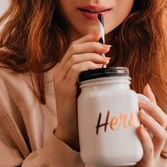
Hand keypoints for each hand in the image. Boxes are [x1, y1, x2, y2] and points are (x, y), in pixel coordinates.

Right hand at [52, 31, 109, 149]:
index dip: (86, 39)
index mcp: (63, 71)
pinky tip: (99, 68)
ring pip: (75, 57)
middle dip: (92, 45)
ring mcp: (60, 80)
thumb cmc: (81, 110)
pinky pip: (75, 69)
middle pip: (73, 49)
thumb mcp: (85, 89)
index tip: (99, 35)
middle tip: (107, 48)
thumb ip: (90, 76)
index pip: (73, 48)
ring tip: (106, 59)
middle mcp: (59, 73)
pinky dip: (88, 65)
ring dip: (93, 55)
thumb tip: (105, 64)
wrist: (71, 131)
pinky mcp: (65, 88)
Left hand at [106, 84, 166, 166]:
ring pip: (161, 135)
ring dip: (151, 121)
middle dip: (153, 108)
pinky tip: (139, 130)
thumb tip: (92, 108)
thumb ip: (110, 127)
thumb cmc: (117, 164)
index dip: (154, 101)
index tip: (146, 87)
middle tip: (139, 99)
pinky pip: (150, 152)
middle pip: (163, 122)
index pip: (156, 115)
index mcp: (148, 136)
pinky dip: (146, 140)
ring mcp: (152, 155)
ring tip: (139, 112)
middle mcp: (154, 144)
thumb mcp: (114, 141)